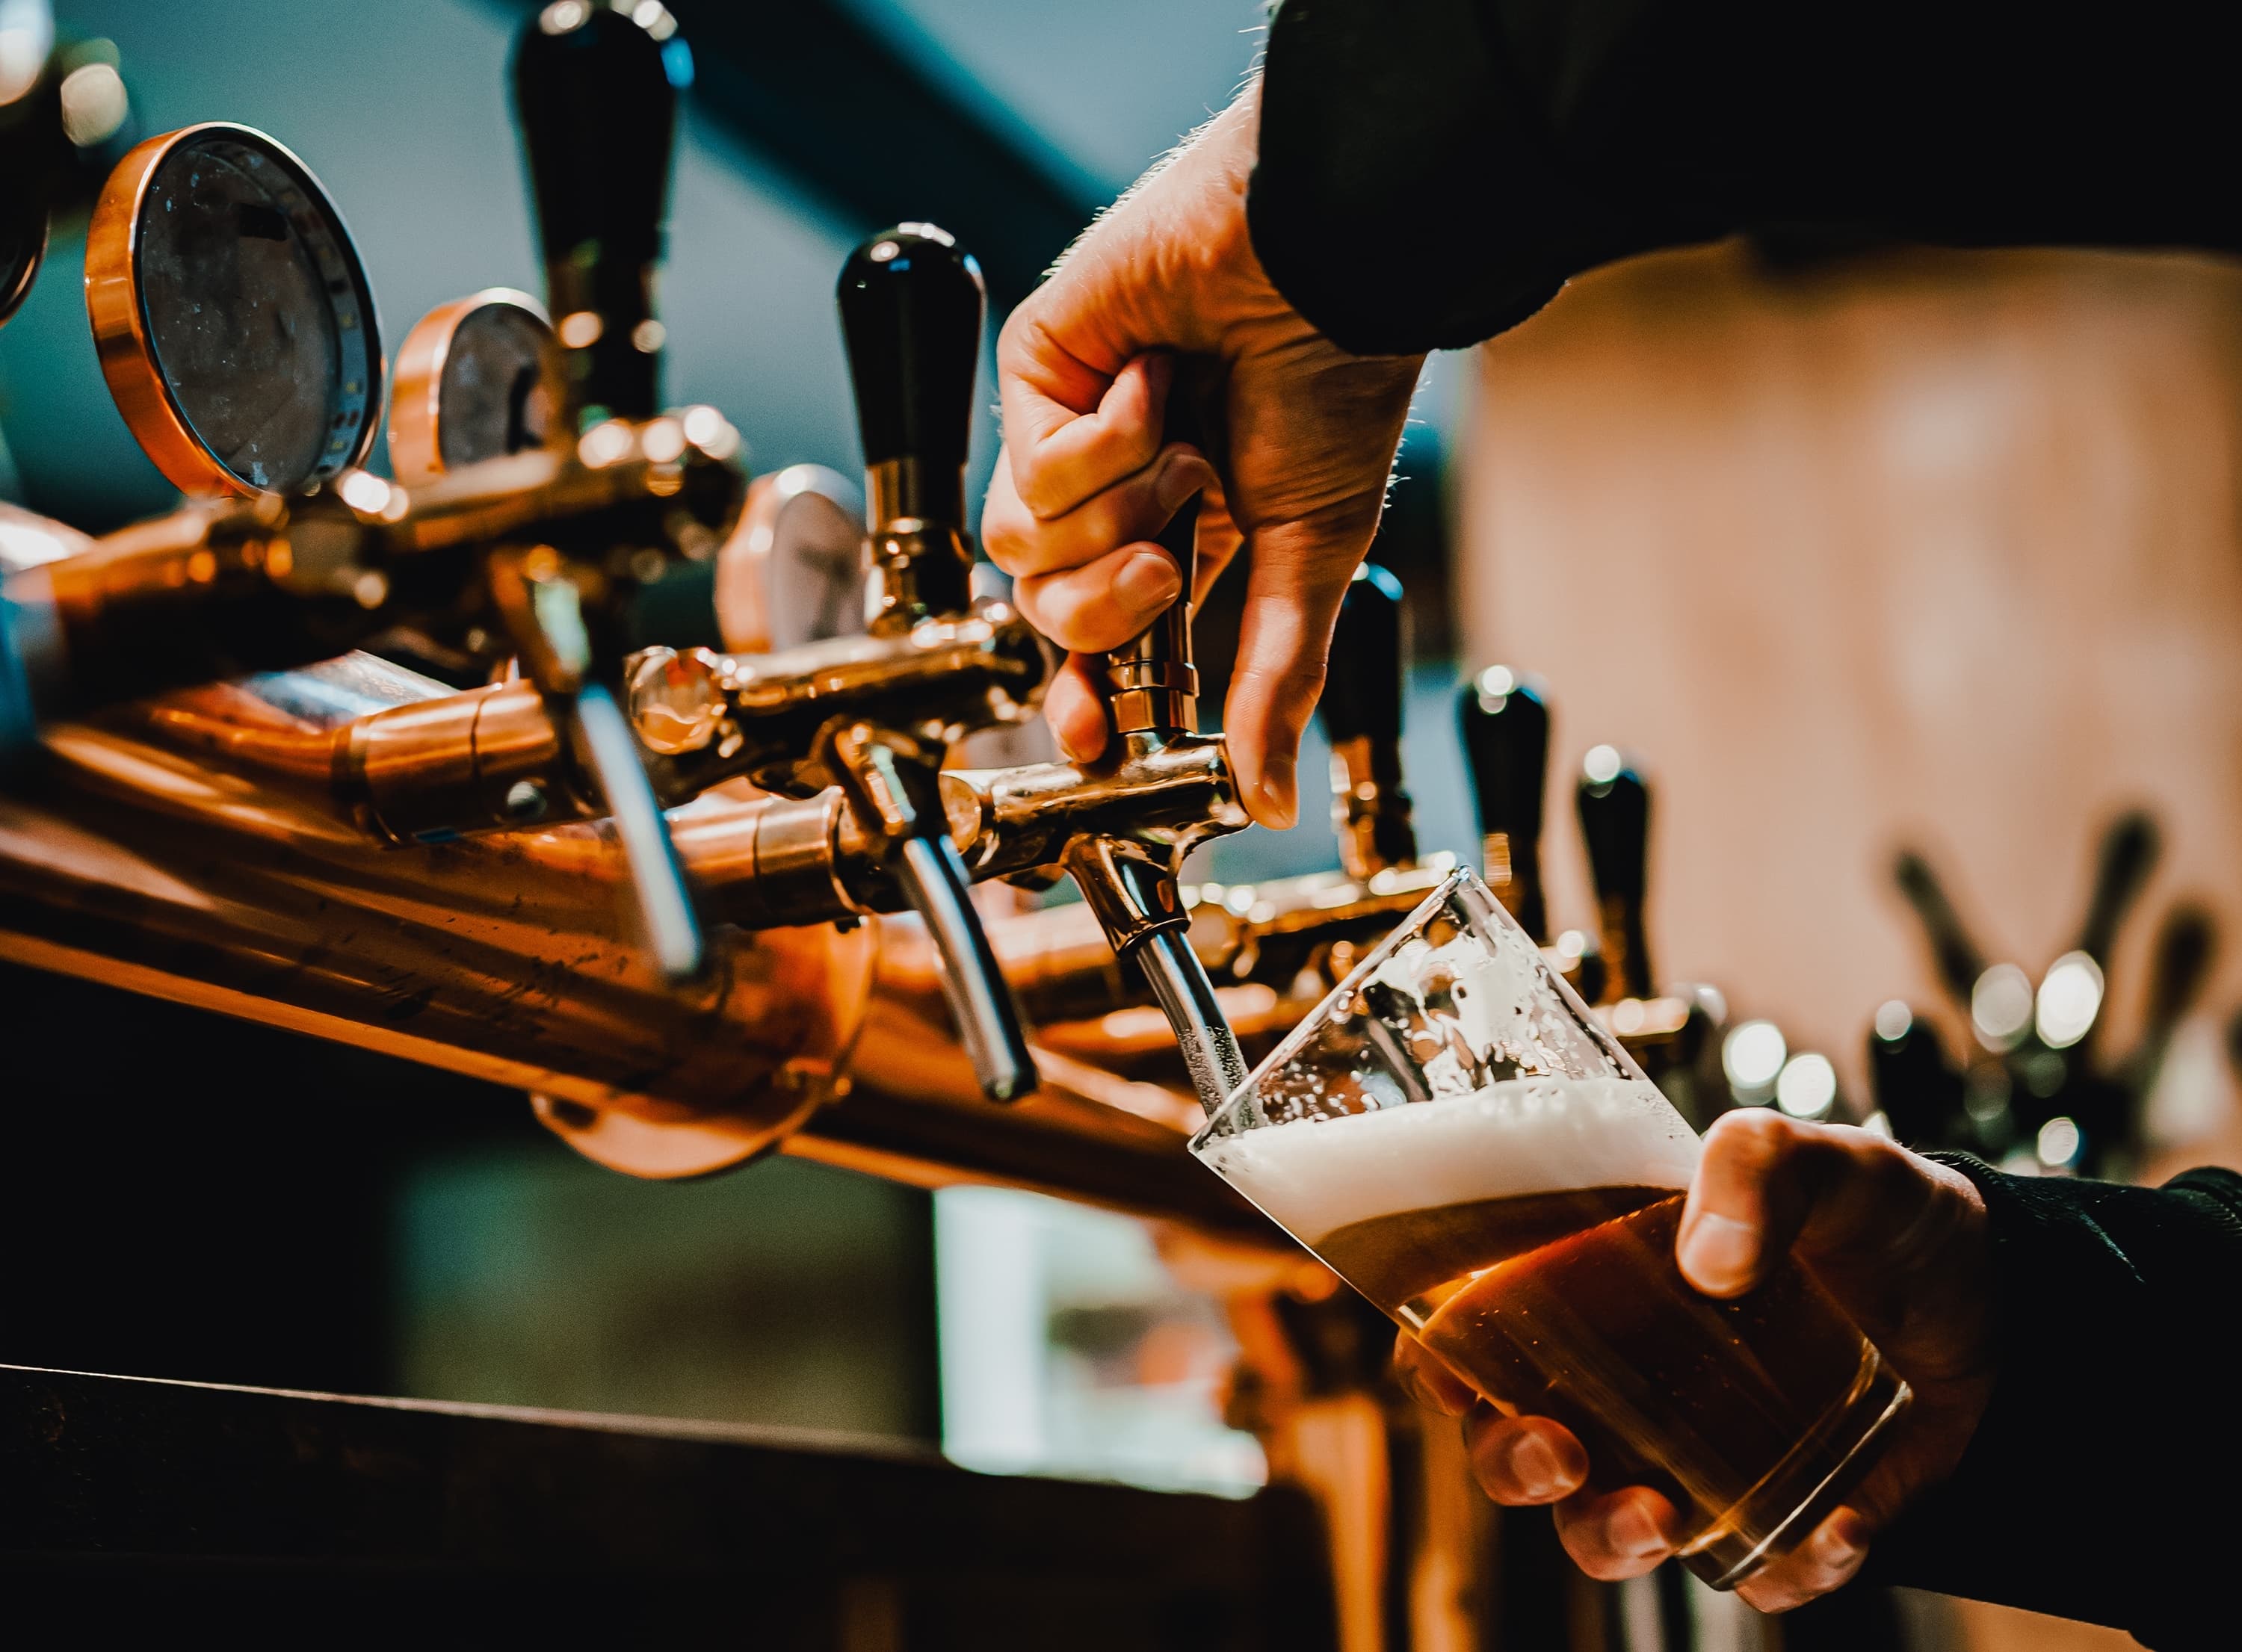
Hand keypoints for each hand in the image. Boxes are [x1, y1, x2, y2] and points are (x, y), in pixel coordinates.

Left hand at [981, 81, 1423, 826]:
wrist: (1330, 260)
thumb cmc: (1340, 384)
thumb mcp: (1312, 558)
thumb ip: (1277, 682)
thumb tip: (1267, 798)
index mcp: (1182, 535)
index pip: (1103, 645)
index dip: (1087, 697)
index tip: (1096, 742)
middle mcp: (1117, 491)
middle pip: (1049, 614)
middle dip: (1107, 606)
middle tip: (1169, 558)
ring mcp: (1070, 431)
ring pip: (1022, 553)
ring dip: (1116, 514)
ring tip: (1182, 447)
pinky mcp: (1037, 372)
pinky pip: (1032, 472)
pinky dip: (1107, 440)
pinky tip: (1158, 378)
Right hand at [1393, 1110, 1994, 1612]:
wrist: (2004, 1303)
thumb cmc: (1879, 1215)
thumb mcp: (1828, 1158)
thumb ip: (1759, 1166)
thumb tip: (1706, 1263)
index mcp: (1594, 1287)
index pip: (1471, 1331)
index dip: (1434, 1361)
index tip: (1445, 1374)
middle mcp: (1622, 1384)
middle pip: (1510, 1446)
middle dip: (1510, 1466)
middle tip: (1558, 1453)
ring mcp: (1693, 1459)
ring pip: (1602, 1530)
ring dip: (1606, 1539)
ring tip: (1659, 1519)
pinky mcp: (1778, 1520)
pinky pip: (1751, 1574)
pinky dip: (1786, 1567)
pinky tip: (1839, 1524)